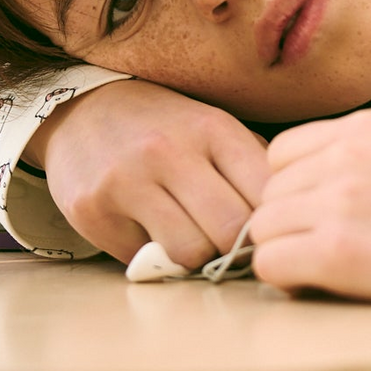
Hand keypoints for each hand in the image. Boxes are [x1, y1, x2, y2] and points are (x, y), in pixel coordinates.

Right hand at [24, 80, 269, 265]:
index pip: (264, 194)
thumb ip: (251, 167)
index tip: (262, 229)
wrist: (83, 110)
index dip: (270, 222)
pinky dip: (152, 255)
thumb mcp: (214, 127)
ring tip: (188, 235)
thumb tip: (287, 220)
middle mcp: (169, 150)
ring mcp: (126, 180)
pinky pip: (143, 259)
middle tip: (226, 244)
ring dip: (194, 256)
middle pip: (229, 232)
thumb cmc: (166, 127)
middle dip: (234, 248)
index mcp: (211, 127)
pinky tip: (147, 228)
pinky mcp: (93, 210)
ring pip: (188, 254)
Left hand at [249, 108, 370, 307]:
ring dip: (287, 253)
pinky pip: (271, 265)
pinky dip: (287, 282)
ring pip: (262, 229)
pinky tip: (325, 286)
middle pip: (268, 194)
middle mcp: (344, 154)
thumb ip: (358, 159)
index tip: (321, 218)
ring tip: (330, 272)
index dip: (294, 191)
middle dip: (290, 226)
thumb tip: (304, 193)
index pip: (281, 154)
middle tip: (327, 252)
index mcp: (363, 126)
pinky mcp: (339, 251)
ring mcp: (339, 200)